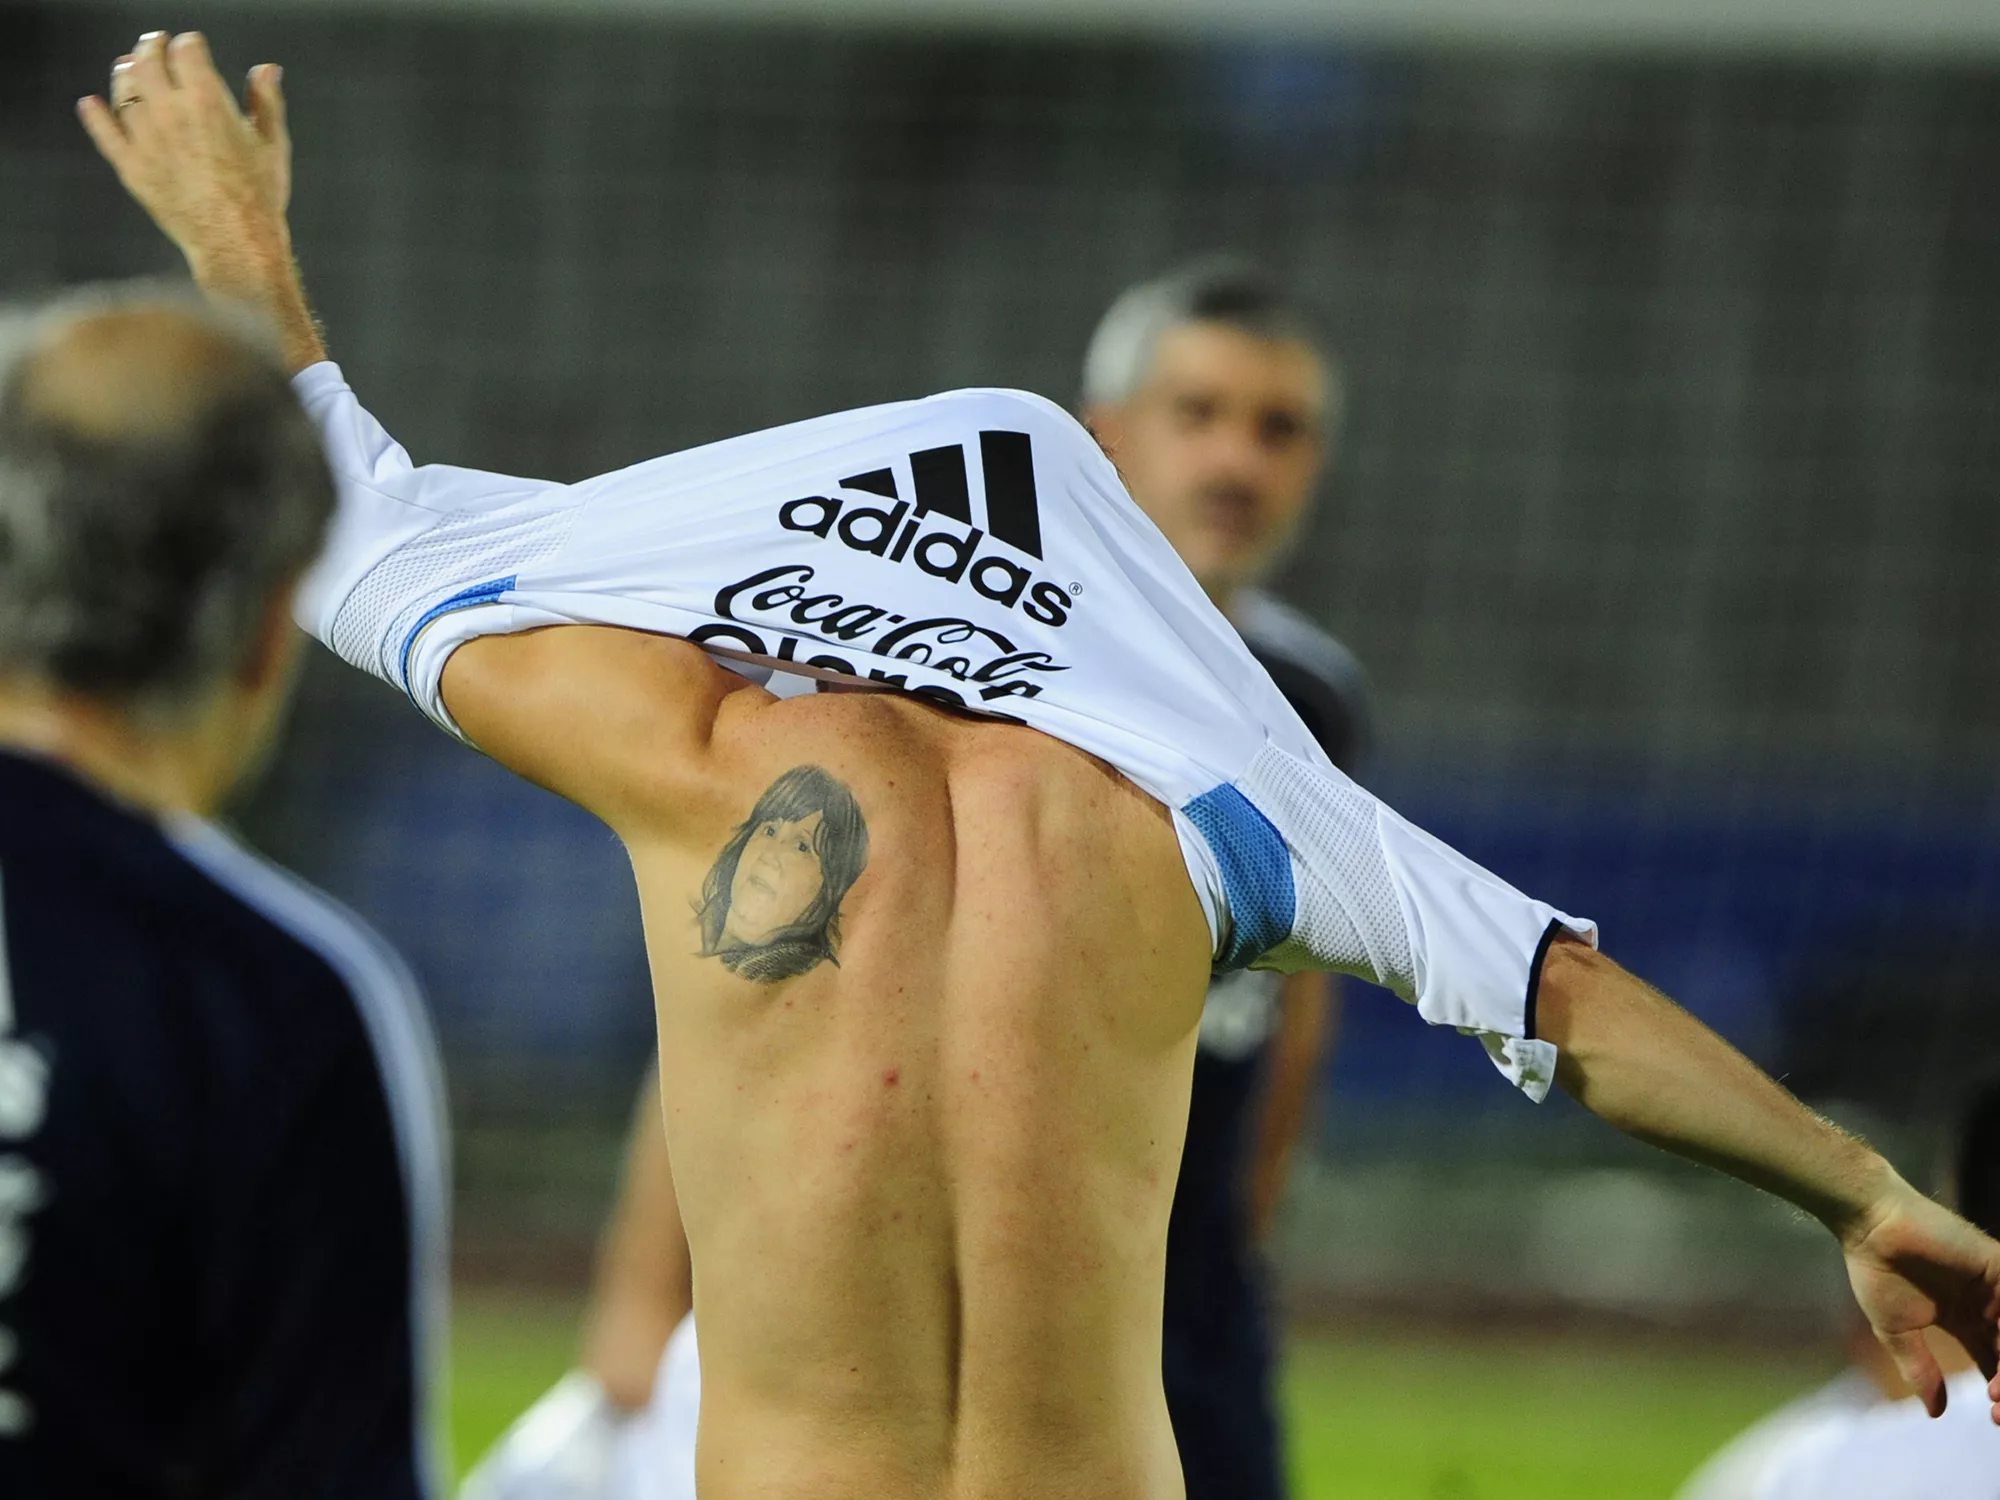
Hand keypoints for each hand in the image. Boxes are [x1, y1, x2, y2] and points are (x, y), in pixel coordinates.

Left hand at [77, 31, 322, 369]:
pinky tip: (92, 105)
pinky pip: (104, 132)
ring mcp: (146, 139)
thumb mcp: (272, 143)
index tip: (190, 46)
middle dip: (151, 48)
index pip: (186, 50)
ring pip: (123, 90)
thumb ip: (266, 100)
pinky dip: (95, 115)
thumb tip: (267, 69)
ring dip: (126, 74)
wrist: (237, 242)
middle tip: (153, 46)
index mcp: (208, 100)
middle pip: (148, 61)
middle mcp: (170, 112)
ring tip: (129, 69)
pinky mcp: (131, 166)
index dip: (188, 44)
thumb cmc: (261, 195)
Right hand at [1840, 1178, 1999, 1420]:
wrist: (1869, 1227)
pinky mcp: (1999, 1266)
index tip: (1993, 1418)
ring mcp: (1997, 1287)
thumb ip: (1920, 1369)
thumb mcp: (1898, 1332)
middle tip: (1996, 1407)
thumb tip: (1935, 1413)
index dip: (1999, 1391)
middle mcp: (1988, 1305)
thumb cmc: (1877, 1272)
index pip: (1997, 1363)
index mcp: (1967, 1319)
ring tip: (1998, 1391)